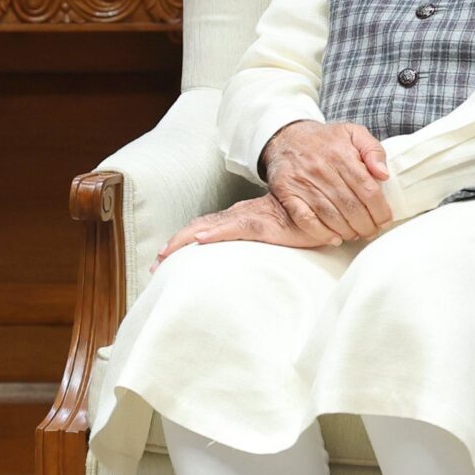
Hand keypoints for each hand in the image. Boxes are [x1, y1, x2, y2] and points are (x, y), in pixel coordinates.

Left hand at [159, 194, 347, 262]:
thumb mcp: (273, 234)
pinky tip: (201, 240)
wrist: (320, 210)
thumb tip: (239, 265)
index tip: (162, 257)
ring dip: (185, 240)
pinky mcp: (263, 224)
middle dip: (175, 244)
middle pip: (199, 228)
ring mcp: (248, 218)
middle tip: (155, 264)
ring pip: (209, 227)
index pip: (204, 229)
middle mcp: (238, 216)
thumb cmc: (297, 222)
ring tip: (166, 254)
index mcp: (238, 219)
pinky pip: (235, 228)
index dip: (182, 241)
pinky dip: (216, 233)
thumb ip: (256, 241)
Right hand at [260, 119, 393, 241]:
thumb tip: (383, 174)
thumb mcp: (353, 133)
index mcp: (341, 154)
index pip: (368, 189)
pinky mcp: (287, 192)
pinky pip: (305, 218)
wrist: (286, 137)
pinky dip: (321, 232)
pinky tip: (334, 238)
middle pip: (351, 206)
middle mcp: (321, 169)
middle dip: (366, 225)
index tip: (385, 220)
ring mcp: (302, 182)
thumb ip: (373, 150)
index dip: (380, 210)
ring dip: (347, 231)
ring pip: (330, 215)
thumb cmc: (325, 140)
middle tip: (372, 231)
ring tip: (356, 234)